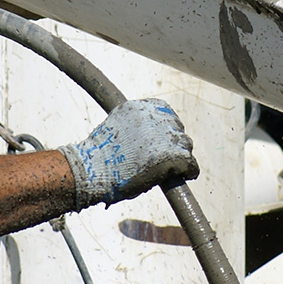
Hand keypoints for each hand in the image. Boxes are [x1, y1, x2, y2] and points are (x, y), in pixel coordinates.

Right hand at [59, 98, 198, 208]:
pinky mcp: (172, 157)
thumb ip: (134, 127)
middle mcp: (155, 117)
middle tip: (164, 157)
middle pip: (177, 128)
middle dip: (173, 142)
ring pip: (185, 145)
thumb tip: (145, 136)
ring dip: (180, 156)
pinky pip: (191, 164)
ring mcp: (165, 137)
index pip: (164, 111)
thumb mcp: (115, 128)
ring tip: (171, 169)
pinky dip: (189, 171)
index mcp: (140, 107)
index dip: (165, 128)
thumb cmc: (97, 156)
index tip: (162, 140)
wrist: (92, 170)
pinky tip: (184, 176)